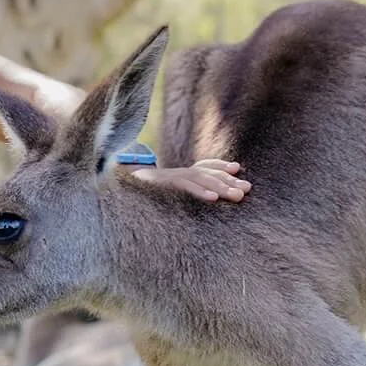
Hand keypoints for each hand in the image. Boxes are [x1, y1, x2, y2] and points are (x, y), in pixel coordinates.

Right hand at [133, 158, 250, 201]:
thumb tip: (207, 199)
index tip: (236, 169)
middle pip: (207, 173)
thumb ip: (185, 192)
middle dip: (228, 180)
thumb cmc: (145, 198)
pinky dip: (200, 192)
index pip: (203, 166)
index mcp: (179, 174)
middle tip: (246, 189)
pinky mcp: (164, 186)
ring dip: (220, 187)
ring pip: (200, 179)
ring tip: (236, 196)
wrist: (119, 192)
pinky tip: (213, 198)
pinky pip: (185, 187)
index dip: (220, 166)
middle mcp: (177, 173)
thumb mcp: (167, 194)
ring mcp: (171, 178)